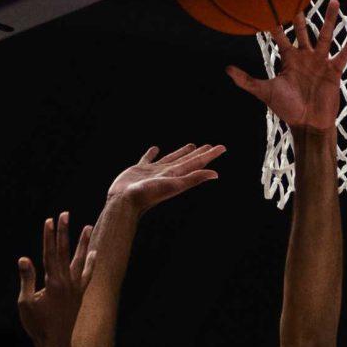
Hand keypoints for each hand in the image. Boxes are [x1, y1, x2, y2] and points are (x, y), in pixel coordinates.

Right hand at [16, 212, 95, 346]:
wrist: (55, 343)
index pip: (50, 253)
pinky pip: (86, 276)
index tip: (49, 220)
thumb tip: (24, 259)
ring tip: (87, 227)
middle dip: (64, 232)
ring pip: (80, 261)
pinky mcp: (79, 295)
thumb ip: (27, 279)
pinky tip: (93, 254)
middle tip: (65, 214)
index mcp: (53, 283)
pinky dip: (90, 264)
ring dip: (82, 243)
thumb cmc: (37, 325)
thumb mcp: (25, 302)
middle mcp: (67, 283)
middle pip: (65, 252)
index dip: (49, 236)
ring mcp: (75, 288)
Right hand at [108, 143, 225, 214]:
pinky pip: (148, 158)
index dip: (210, 155)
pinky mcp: (139, 170)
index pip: (197, 163)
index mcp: (177, 175)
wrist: (125, 201)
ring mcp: (154, 171)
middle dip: (199, 154)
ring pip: (171, 158)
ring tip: (191, 146)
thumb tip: (215, 174)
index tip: (222, 148)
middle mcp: (168, 173)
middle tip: (209, 146)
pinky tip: (155, 149)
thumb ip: (194, 178)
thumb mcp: (174, 185)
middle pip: (188, 161)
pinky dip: (152, 153)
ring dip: (181, 152)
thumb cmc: (148, 195)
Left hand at [227, 6, 346, 135]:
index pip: (280, 36)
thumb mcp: (265, 92)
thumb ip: (247, 81)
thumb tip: (226, 70)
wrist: (308, 124)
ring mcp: (320, 62)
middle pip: (303, 30)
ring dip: (330, 19)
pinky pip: (343, 54)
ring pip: (326, 35)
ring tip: (335, 1)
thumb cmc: (287, 109)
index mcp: (289, 59)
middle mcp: (305, 56)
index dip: (274, 23)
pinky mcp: (334, 71)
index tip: (269, 5)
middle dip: (300, 14)